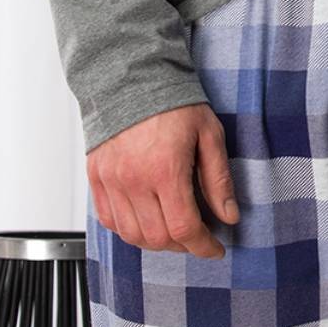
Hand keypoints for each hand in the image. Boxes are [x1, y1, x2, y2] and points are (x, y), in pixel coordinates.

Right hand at [86, 103, 238, 257]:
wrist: (132, 77)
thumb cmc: (173, 102)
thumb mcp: (209, 134)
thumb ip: (218, 179)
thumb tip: (230, 215)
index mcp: (165, 170)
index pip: (184, 228)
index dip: (203, 246)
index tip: (215, 249)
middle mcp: (134, 180)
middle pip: (157, 237)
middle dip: (183, 246)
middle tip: (197, 237)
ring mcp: (111, 180)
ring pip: (132, 235)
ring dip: (156, 242)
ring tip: (174, 231)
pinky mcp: (97, 177)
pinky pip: (109, 220)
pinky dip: (128, 230)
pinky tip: (146, 221)